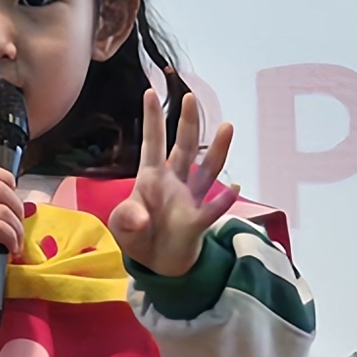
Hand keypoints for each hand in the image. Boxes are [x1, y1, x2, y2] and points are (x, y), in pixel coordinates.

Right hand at [0, 162, 25, 285]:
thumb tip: (10, 201)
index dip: (7, 181)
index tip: (13, 200)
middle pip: (0, 188)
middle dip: (18, 208)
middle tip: (18, 228)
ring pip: (3, 209)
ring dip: (17, 228)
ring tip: (15, 243)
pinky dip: (11, 238)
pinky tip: (10, 249)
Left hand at [108, 84, 236, 278]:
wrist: (158, 263)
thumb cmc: (139, 236)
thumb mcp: (122, 226)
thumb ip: (127, 219)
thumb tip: (142, 219)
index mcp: (152, 177)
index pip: (153, 143)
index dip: (152, 120)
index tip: (150, 92)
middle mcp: (175, 182)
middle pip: (184, 148)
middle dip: (187, 123)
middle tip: (190, 97)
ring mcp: (190, 200)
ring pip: (206, 170)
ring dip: (216, 149)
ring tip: (227, 126)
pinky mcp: (198, 221)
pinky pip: (212, 209)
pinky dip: (223, 200)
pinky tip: (234, 188)